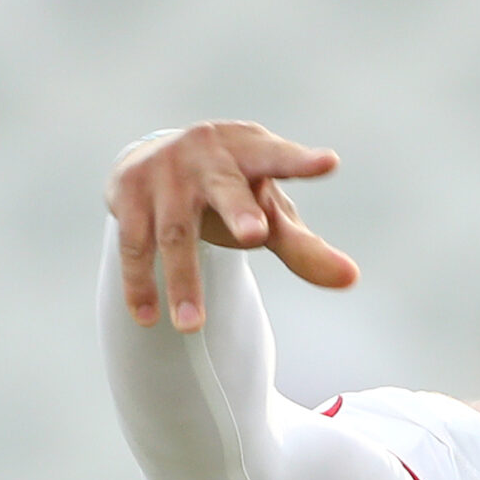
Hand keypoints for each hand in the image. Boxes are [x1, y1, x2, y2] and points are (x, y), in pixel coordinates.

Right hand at [107, 120, 359, 330]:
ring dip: (183, 280)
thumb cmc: (233, 190)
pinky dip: (139, 283)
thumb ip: (304, 247)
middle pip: (226, 189)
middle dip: (240, 210)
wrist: (156, 155)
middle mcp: (207, 157)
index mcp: (251, 153)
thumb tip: (350, 279)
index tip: (328, 162)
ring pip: (176, 232)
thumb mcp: (268, 211)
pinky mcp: (129, 194)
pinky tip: (148, 318)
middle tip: (257, 235)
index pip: (280, 158)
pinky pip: (134, 245)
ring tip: (192, 326)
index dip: (301, 162)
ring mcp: (165, 173)